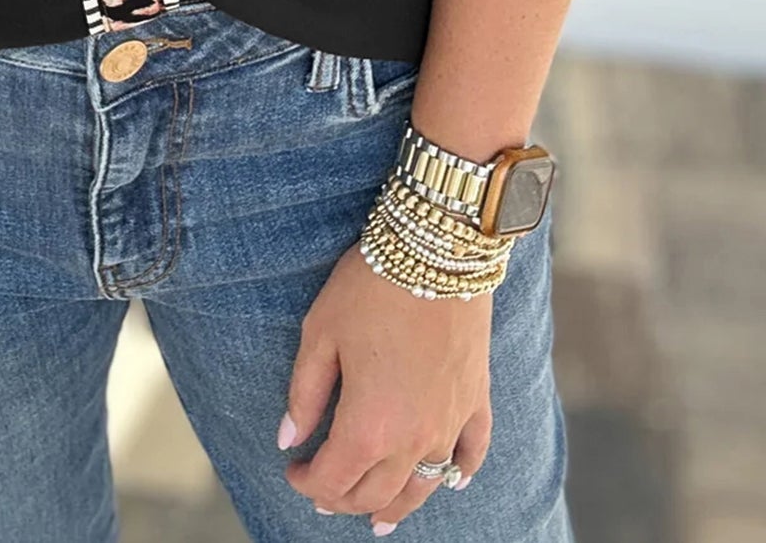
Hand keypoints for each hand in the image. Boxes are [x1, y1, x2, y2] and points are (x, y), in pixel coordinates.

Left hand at [278, 241, 490, 530]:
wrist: (437, 249)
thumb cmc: (371, 286)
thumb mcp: (320, 333)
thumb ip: (305, 393)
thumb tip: (289, 439)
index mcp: (368, 426)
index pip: (333, 480)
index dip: (307, 483)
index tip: (294, 470)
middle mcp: (413, 438)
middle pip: (376, 493)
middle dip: (344, 500)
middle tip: (324, 490)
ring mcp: (450, 423)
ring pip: (423, 487)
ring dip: (397, 506)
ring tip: (379, 520)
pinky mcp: (476, 400)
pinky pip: (471, 454)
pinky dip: (458, 474)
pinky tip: (450, 482)